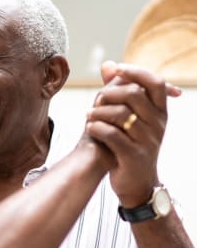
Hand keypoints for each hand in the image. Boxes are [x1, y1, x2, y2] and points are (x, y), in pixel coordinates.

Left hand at [85, 61, 180, 207]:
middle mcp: (158, 125)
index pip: (156, 83)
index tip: (116, 71)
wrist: (135, 183)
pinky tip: (89, 128)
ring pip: (120, 114)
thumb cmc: (129, 145)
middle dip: (108, 94)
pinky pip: (112, 134)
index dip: (136, 72)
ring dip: (98, 112)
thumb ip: (119, 90)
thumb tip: (108, 64)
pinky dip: (96, 128)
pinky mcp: (134, 156)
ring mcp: (148, 141)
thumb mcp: (129, 118)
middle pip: (134, 95)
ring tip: (89, 116)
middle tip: (96, 101)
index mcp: (160, 112)